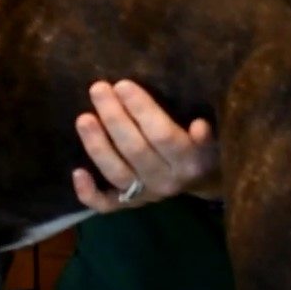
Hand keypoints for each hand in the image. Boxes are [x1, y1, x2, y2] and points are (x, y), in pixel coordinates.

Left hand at [72, 79, 218, 212]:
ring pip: (118, 173)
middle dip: (114, 118)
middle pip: (135, 150)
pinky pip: (106, 205)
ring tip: (83, 118)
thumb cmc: (203, 144)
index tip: (123, 85)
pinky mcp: (131, 204)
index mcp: (190, 162)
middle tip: (98, 89)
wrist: (205, 180)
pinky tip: (77, 172)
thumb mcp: (214, 137)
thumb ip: (206, 135)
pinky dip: (89, 193)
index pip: (163, 135)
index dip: (141, 110)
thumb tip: (199, 126)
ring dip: (98, 145)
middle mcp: (167, 180)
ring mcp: (146, 194)